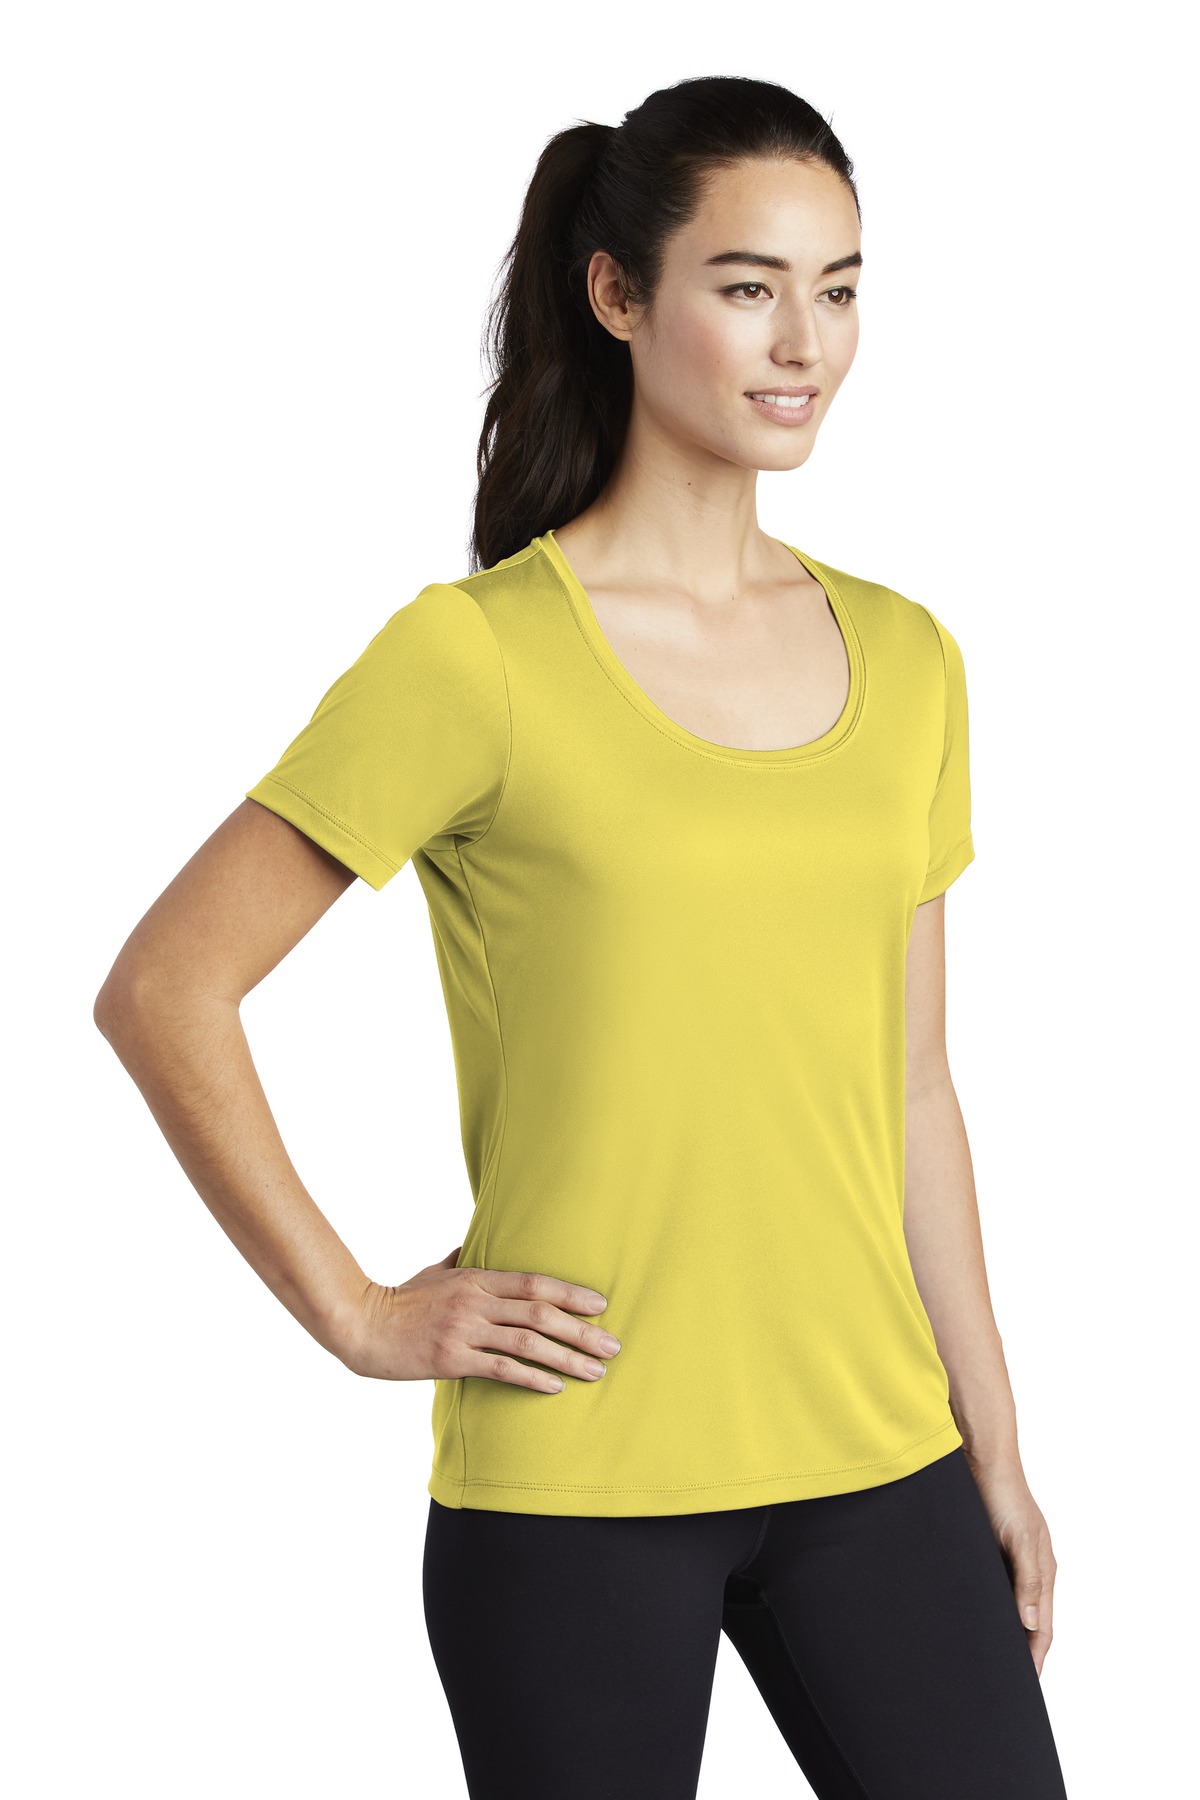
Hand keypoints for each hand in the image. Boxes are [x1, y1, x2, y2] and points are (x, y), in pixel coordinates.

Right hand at [338, 1245, 621, 1392]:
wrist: (363, 1326)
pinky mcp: (452, 1359)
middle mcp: (476, 1301)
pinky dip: (532, 1377)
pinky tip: (556, 1387)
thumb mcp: (435, 1272)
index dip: (571, 1293)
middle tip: (613, 1345)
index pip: (535, 1282)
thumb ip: (460, 1261)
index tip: (601, 1306)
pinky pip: (501, 1369)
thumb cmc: (401, 1300)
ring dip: (567, 1358)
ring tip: (596, 1371)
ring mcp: (464, 1330)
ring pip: (528, 1342)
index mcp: (476, 1278)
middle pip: (540, 1312)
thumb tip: (472, 1249)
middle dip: (582, 1330)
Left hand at [965, 1453, 1057, 1675]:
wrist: (979, 1459)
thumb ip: (1028, 1580)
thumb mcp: (1020, 1538)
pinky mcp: (986, 1552)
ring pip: (1007, 1608)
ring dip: (1000, 1632)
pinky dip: (984, 1610)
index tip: (1025, 1686)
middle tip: (1003, 1683)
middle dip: (1019, 1653)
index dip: (1035, 1657)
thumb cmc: (1004, 1495)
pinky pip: (989, 1590)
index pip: (1043, 1628)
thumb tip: (1030, 1622)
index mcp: (1044, 1571)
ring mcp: (1008, 1562)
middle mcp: (1028, 1570)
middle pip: (1027, 1623)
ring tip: (985, 1660)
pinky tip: (968, 1621)